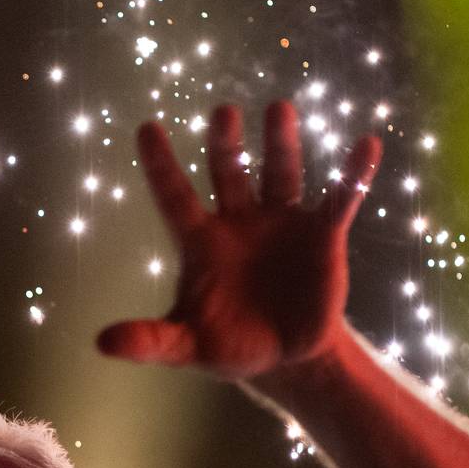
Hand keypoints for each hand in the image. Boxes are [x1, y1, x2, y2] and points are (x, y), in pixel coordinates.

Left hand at [96, 102, 379, 380]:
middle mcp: (239, 220)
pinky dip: (353, 175)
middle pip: (229, 172)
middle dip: (225, 144)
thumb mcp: (186, 345)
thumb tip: (102, 344)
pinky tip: (366, 146)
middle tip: (223, 113)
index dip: (161, 164)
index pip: (175, 195)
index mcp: (201, 240)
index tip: (146, 127)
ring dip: (280, 143)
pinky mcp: (322, 235)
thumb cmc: (229, 344)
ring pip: (279, 173)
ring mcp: (282, 221)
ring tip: (278, 109)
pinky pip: (339, 199)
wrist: (286, 358)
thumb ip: (150, 340)